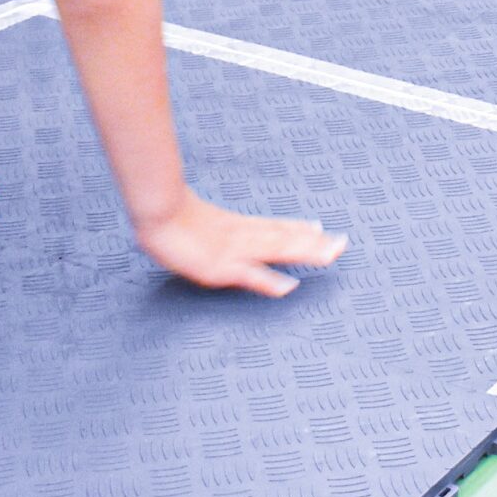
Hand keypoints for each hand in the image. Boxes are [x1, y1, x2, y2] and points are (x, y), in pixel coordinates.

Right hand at [135, 193, 347, 297]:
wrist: (154, 209)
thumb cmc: (164, 212)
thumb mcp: (187, 217)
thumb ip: (201, 222)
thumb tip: (199, 223)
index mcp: (232, 225)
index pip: (271, 226)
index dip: (295, 228)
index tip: (317, 228)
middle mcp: (239, 236)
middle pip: (283, 238)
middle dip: (313, 243)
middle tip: (342, 244)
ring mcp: (232, 251)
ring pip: (277, 251)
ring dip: (305, 254)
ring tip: (331, 256)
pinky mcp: (220, 267)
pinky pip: (250, 275)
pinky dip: (270, 281)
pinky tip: (290, 286)